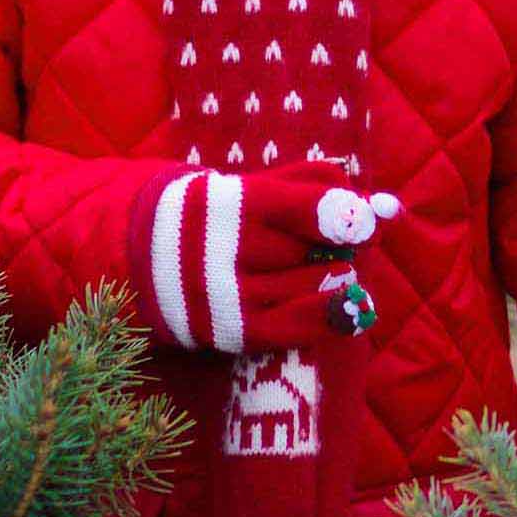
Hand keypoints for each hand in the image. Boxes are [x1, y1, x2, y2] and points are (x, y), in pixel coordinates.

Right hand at [138, 169, 399, 353]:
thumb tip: (376, 205)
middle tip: (344, 244)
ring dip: (334, 277)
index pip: (309, 207)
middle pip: (315, 249)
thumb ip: (313, 185)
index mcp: (232, 200)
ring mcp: (228, 295)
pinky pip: (297, 329)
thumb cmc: (217, 214)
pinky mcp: (232, 332)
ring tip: (327, 267)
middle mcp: (227, 248)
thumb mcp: (252, 185)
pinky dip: (329, 317)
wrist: (141, 258)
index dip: (349, 215)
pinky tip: (348, 307)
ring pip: (314, 286)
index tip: (369, 222)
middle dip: (340, 246)